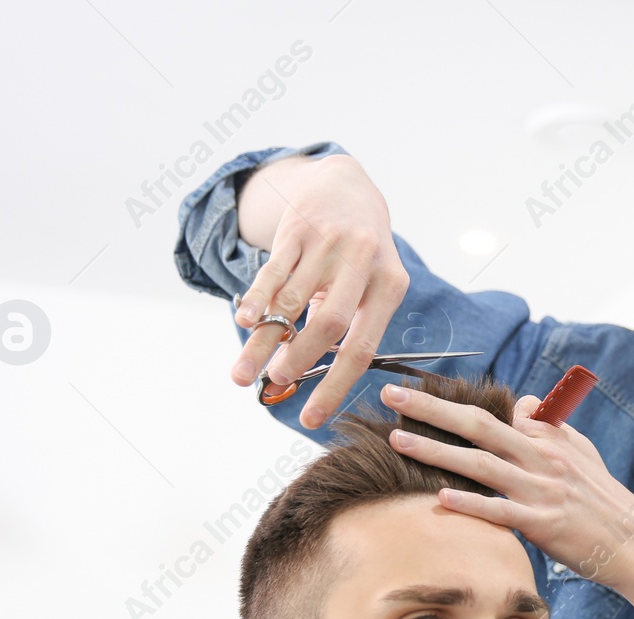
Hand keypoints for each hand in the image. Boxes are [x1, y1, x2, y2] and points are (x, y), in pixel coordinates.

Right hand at [232, 153, 409, 429]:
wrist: (346, 185)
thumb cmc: (359, 252)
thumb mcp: (371, 282)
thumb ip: (347, 323)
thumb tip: (307, 372)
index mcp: (390, 285)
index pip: (362, 347)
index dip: (335, 386)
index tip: (312, 418)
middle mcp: (363, 262)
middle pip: (330, 324)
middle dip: (300, 361)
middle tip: (277, 383)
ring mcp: (329, 243)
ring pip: (292, 302)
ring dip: (264, 342)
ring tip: (243, 372)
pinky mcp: (298, 229)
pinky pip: (273, 272)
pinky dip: (256, 300)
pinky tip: (244, 322)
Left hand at [380, 384, 633, 584]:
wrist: (632, 541)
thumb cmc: (602, 498)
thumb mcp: (581, 450)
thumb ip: (548, 425)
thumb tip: (520, 402)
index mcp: (547, 438)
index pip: (494, 412)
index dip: (452, 402)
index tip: (414, 394)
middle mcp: (541, 457)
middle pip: (478, 424)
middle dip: (431, 408)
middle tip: (391, 394)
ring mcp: (541, 490)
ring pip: (481, 464)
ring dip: (436, 450)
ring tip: (397, 439)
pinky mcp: (543, 524)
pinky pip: (500, 511)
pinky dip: (470, 504)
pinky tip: (440, 498)